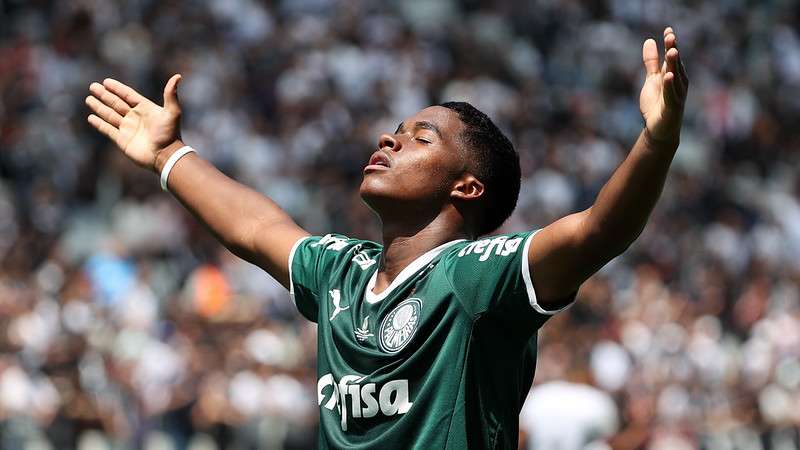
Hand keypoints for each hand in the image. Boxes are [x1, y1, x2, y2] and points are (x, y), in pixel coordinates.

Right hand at [86, 75, 182, 171]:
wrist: (165, 155)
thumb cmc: (170, 134)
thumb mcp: (172, 112)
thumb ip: (171, 94)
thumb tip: (178, 76)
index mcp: (145, 108)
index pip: (128, 95)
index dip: (117, 88)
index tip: (106, 81)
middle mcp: (135, 117)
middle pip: (116, 103)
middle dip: (104, 95)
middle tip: (93, 86)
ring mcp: (128, 129)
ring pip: (110, 115)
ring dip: (99, 107)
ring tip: (89, 99)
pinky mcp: (122, 140)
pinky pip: (108, 130)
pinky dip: (99, 123)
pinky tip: (91, 117)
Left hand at [639, 27, 688, 145]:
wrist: (659, 130)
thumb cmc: (657, 104)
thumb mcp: (652, 80)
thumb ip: (651, 62)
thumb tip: (649, 40)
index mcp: (674, 75)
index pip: (672, 57)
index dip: (670, 44)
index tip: (668, 30)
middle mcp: (679, 84)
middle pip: (675, 64)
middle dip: (673, 50)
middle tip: (670, 36)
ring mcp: (677, 95)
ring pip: (675, 78)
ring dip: (673, 65)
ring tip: (671, 51)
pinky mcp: (672, 108)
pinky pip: (671, 95)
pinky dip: (669, 85)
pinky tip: (668, 76)